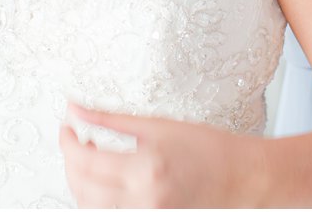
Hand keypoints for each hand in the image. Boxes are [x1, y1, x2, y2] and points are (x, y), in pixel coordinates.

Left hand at [60, 102, 263, 207]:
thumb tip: (76, 109)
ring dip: (81, 184)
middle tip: (75, 141)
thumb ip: (111, 119)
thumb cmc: (210, 148)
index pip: (84, 161)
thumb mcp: (158, 125)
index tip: (66, 127)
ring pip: (92, 207)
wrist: (245, 177)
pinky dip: (99, 200)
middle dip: (70, 163)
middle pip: (82, 188)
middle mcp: (144, 199)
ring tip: (90, 160)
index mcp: (145, 169)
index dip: (67, 143)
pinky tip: (106, 181)